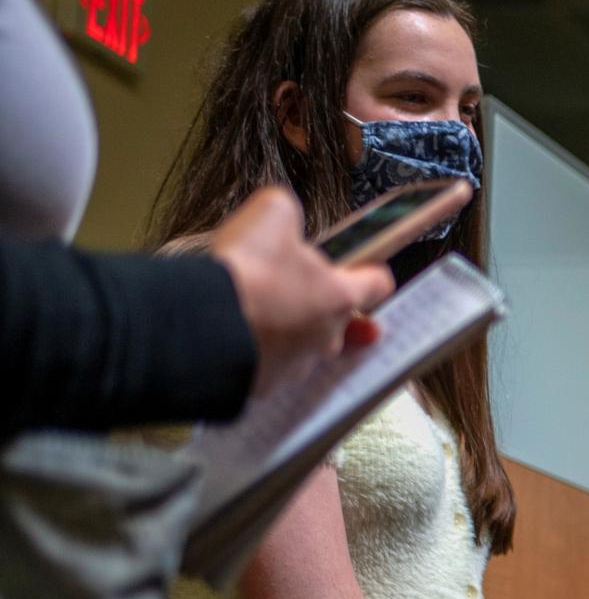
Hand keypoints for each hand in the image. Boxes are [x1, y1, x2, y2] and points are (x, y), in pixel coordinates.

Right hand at [206, 186, 394, 393]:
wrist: (201, 324)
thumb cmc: (245, 272)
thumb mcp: (272, 214)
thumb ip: (288, 214)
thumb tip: (284, 216)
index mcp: (340, 296)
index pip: (377, 284)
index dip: (370, 272)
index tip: (366, 269)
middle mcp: (326, 337)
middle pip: (339, 320)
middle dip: (320, 303)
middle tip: (294, 288)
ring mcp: (296, 365)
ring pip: (303, 345)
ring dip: (287, 329)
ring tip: (259, 310)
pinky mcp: (264, 384)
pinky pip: (269, 365)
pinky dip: (257, 349)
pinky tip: (238, 333)